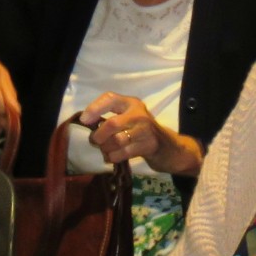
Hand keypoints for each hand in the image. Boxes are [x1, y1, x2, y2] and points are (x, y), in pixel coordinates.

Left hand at [80, 92, 201, 177]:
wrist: (170, 148)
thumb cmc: (143, 132)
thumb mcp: (130, 118)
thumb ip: (112, 116)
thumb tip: (87, 121)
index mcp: (132, 103)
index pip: (110, 98)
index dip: (94, 108)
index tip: (84, 120)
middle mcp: (139, 114)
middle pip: (111, 124)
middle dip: (98, 136)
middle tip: (95, 141)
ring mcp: (145, 130)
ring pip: (116, 141)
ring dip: (105, 148)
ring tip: (105, 150)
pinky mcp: (148, 146)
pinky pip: (123, 153)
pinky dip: (113, 157)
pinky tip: (112, 157)